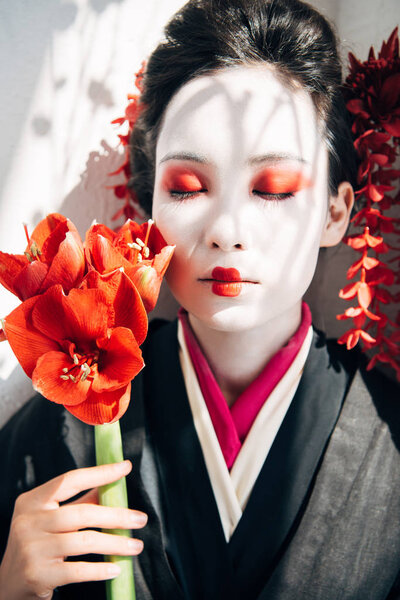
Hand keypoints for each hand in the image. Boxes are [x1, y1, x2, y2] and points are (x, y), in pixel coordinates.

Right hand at [0, 460, 146, 598]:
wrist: (6, 585)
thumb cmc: (35, 545)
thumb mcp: (48, 519)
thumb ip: (77, 503)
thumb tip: (110, 487)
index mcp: (32, 501)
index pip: (69, 480)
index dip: (99, 473)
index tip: (125, 467)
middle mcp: (28, 522)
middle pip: (82, 513)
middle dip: (116, 515)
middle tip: (140, 519)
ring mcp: (32, 549)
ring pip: (84, 541)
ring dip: (115, 543)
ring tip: (135, 545)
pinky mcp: (38, 575)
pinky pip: (77, 570)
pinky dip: (100, 569)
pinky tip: (116, 568)